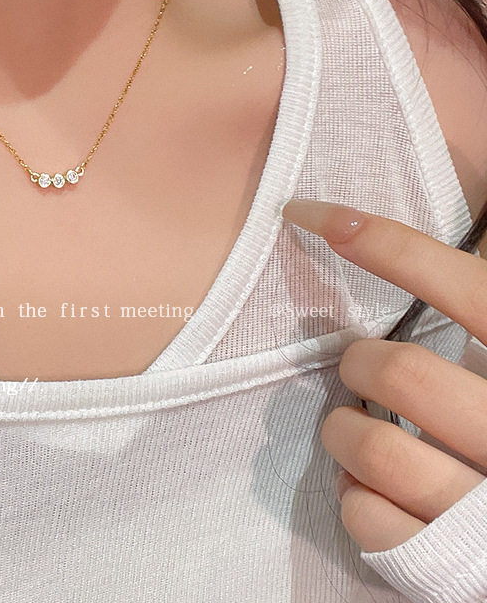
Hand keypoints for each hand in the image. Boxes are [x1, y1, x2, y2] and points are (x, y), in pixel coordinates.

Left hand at [281, 198, 486, 552]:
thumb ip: (478, 315)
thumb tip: (426, 249)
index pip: (463, 285)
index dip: (383, 242)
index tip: (309, 215)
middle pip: (399, 372)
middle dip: (361, 365)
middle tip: (365, 369)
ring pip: (374, 446)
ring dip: (345, 431)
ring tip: (360, 429)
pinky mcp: (454, 564)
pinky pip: (368, 516)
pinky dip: (354, 495)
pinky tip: (372, 485)